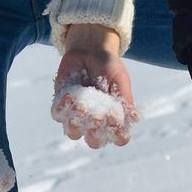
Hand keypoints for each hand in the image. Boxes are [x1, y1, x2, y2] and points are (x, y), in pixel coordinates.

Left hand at [52, 25, 138, 148]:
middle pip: (94, 142)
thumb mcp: (120, 80)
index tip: (115, 119)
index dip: (117, 134)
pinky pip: (58, 114)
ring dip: (76, 123)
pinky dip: (63, 107)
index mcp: (113, 119)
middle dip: (95, 133)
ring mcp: (76, 116)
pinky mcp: (61, 104)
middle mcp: (95, 122)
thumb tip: (134, 119)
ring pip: (72, 133)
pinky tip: (70, 94)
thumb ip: (125, 98)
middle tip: (97, 116)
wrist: (90, 49)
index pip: (118, 138)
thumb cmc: (109, 66)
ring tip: (82, 106)